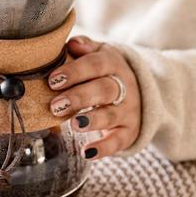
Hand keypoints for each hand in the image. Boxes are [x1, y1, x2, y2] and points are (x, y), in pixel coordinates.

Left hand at [47, 35, 141, 158]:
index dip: (75, 72)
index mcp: (113, 63)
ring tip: (73, 125)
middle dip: (79, 97)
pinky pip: (118, 141)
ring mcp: (128, 110)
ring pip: (111, 115)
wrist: (142, 92)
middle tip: (56, 105)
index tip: (53, 80)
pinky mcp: (129, 132)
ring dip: (92, 120)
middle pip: (104, 89)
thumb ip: (85, 47)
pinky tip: (87, 152)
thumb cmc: (106, 72)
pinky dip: (103, 148)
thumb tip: (72, 43)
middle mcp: (124, 86)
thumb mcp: (100, 53)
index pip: (95, 64)